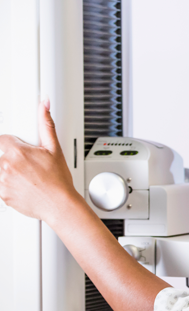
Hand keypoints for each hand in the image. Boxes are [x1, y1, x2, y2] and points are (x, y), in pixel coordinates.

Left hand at [0, 100, 79, 221]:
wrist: (60, 205)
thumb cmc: (59, 180)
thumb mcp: (55, 149)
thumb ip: (46, 125)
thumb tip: (43, 105)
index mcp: (16, 152)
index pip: (1, 140)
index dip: (11, 144)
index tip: (18, 150)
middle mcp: (5, 166)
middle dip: (9, 159)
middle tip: (26, 167)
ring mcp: (1, 181)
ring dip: (6, 172)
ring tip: (25, 178)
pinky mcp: (1, 194)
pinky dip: (6, 186)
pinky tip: (21, 187)